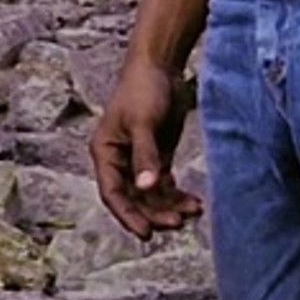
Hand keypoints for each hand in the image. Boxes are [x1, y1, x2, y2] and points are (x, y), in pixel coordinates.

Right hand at [89, 60, 201, 240]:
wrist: (160, 65)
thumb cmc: (144, 89)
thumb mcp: (143, 122)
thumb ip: (145, 155)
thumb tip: (146, 188)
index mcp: (105, 152)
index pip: (112, 194)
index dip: (128, 216)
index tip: (148, 235)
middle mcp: (119, 160)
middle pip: (134, 199)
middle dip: (156, 213)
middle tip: (179, 222)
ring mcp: (138, 160)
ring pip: (151, 196)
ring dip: (170, 207)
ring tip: (194, 210)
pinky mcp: (157, 156)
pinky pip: (164, 186)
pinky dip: (177, 196)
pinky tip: (194, 202)